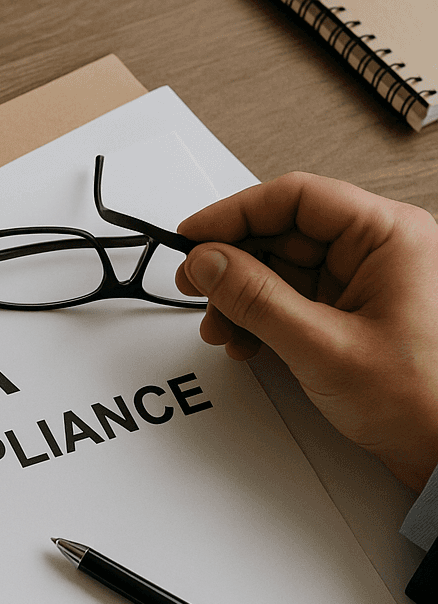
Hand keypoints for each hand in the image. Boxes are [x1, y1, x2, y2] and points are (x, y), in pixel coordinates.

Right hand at [175, 171, 437, 491]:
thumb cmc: (420, 398)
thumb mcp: (322, 345)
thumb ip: (258, 300)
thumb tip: (210, 264)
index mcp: (387, 237)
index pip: (295, 199)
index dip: (234, 215)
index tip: (193, 238)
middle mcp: (375, 251)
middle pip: (282, 233)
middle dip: (232, 264)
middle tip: (195, 284)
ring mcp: (361, 283)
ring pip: (279, 270)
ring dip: (240, 298)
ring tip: (221, 327)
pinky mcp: (346, 314)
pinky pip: (288, 301)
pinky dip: (258, 319)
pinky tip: (245, 340)